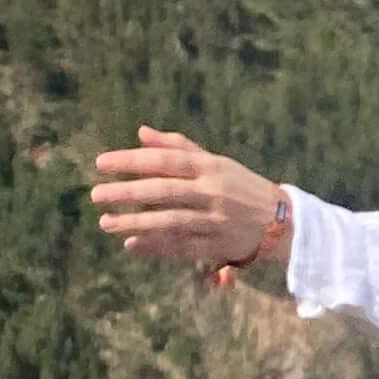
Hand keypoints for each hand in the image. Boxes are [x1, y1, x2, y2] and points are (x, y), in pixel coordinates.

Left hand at [90, 129, 283, 271]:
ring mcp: (216, 220)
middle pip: (164, 190)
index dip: (132, 161)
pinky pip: (182, 246)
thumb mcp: (215, 162)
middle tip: (95, 194)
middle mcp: (213, 192)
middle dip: (127, 192)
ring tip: (106, 223)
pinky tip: (132, 244)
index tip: (101, 164)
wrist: (282, 221)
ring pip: (170, 220)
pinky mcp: (218, 245)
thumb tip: (141, 133)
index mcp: (211, 167)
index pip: (165, 160)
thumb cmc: (241, 185)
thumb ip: (178, 147)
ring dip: (136, 222)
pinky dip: (157, 246)